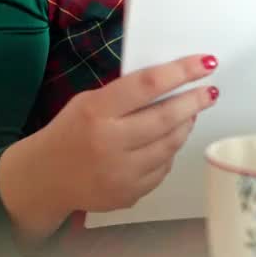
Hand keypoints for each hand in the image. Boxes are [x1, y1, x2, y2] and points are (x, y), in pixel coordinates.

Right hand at [0, 54, 218, 241]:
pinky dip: (168, 151)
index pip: (148, 85)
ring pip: (170, 145)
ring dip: (185, 126)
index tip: (205, 62)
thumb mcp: (88, 103)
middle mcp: (110, 143)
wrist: (45, 179)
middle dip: (194, 101)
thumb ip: (124, 95)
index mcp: (96, 112)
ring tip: (191, 112)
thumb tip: (171, 83)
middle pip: (166, 118)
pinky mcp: (129, 194)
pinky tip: (166, 140)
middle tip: (210, 91)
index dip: (181, 71)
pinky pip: (162, 169)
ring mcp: (121, 173)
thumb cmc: (69, 132)